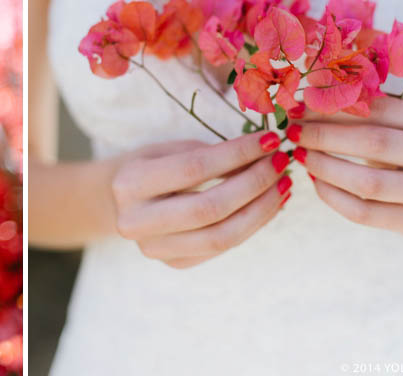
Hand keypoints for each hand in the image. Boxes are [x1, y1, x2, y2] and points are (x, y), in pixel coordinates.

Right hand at [111, 132, 292, 268]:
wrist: (119, 203)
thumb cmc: (150, 167)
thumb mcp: (167, 150)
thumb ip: (207, 155)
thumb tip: (261, 155)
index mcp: (131, 184)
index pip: (194, 168)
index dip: (237, 154)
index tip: (269, 140)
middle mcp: (137, 221)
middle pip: (210, 208)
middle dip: (254, 183)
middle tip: (281, 163)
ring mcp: (155, 248)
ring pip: (222, 236)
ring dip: (262, 210)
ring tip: (283, 185)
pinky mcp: (174, 263)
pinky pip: (223, 247)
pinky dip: (253, 225)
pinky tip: (270, 205)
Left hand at [294, 96, 402, 237]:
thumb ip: (367, 108)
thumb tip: (306, 100)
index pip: (381, 110)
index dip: (335, 108)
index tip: (300, 107)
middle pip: (374, 143)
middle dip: (324, 135)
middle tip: (294, 131)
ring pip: (367, 182)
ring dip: (324, 166)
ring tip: (301, 154)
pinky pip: (363, 212)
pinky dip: (332, 195)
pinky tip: (315, 179)